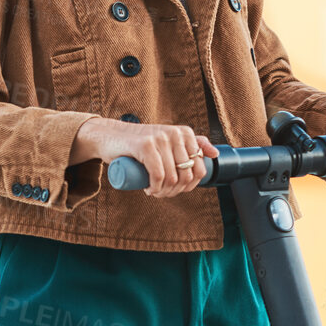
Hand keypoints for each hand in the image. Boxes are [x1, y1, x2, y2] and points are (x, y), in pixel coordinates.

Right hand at [73, 117, 219, 197]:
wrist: (111, 136)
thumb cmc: (140, 143)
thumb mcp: (168, 141)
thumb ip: (192, 142)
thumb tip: (215, 153)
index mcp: (185, 133)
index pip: (200, 168)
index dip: (190, 185)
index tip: (175, 189)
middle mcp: (175, 133)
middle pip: (186, 175)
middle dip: (175, 191)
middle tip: (161, 192)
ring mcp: (160, 138)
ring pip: (172, 178)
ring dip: (164, 192)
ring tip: (154, 191)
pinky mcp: (145, 145)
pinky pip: (159, 175)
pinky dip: (156, 188)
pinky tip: (150, 190)